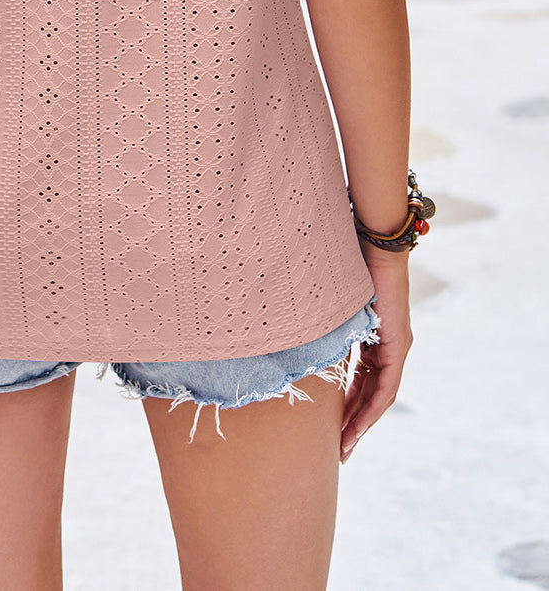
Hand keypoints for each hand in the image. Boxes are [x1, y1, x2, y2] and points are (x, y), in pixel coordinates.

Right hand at [340, 242, 411, 463]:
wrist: (374, 240)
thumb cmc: (348, 262)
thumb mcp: (332, 301)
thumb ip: (324, 321)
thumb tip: (292, 328)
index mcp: (374, 336)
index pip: (364, 382)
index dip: (349, 407)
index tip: (334, 430)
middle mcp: (390, 345)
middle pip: (373, 396)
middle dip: (354, 424)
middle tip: (338, 451)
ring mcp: (397, 346)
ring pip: (379, 396)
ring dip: (361, 423)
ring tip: (344, 447)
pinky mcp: (398, 343)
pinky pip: (385, 387)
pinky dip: (370, 408)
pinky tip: (356, 425)